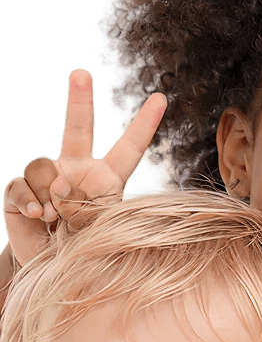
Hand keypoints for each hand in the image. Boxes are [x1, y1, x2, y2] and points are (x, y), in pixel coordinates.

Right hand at [3, 70, 165, 265]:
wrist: (52, 269)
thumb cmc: (86, 251)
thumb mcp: (101, 232)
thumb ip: (86, 207)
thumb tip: (59, 185)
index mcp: (108, 178)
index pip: (129, 147)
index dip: (144, 123)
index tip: (161, 97)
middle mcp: (76, 169)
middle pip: (78, 129)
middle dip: (79, 100)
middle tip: (81, 72)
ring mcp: (47, 177)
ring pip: (45, 167)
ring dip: (53, 195)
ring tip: (57, 219)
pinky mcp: (20, 189)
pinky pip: (23, 186)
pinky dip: (32, 202)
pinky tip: (39, 217)